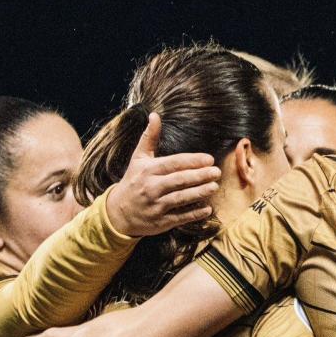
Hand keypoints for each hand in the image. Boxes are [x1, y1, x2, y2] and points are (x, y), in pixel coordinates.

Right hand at [106, 112, 221, 236]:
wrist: (118, 213)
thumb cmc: (133, 181)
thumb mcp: (138, 159)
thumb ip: (149, 138)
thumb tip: (155, 115)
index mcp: (148, 171)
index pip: (173, 163)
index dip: (192, 161)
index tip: (209, 159)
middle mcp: (151, 188)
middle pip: (179, 181)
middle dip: (199, 176)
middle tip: (217, 172)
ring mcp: (156, 206)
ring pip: (180, 198)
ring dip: (199, 193)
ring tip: (214, 187)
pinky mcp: (160, 222)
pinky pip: (179, 217)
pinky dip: (194, 214)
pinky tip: (207, 209)